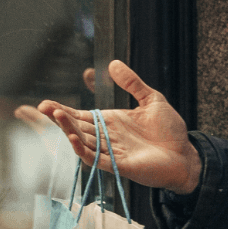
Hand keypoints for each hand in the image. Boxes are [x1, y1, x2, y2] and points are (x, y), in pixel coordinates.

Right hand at [40, 60, 202, 194]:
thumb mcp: (152, 100)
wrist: (186, 156)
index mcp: (111, 122)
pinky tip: (73, 138)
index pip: (81, 115)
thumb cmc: (170, 131)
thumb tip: (113, 63)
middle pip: (76, 127)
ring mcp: (111, 152)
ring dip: (68, 129)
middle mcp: (107, 137)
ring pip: (83, 140)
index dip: (62, 110)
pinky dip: (83, 149)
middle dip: (58, 118)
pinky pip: (96, 158)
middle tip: (40, 107)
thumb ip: (132, 83)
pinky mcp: (119, 165)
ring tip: (55, 115)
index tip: (45, 104)